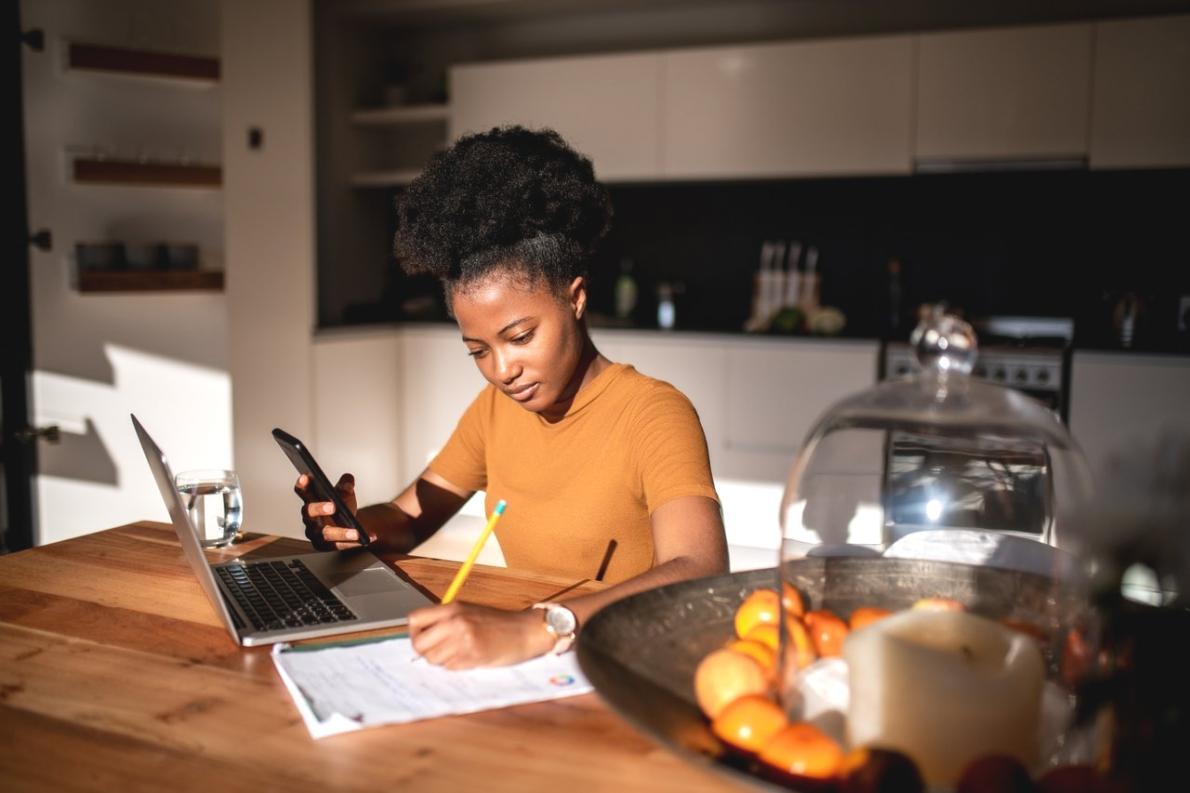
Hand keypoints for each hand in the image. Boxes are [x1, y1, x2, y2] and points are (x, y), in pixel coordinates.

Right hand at [293, 472, 366, 549]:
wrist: (349, 522)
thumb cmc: (341, 504)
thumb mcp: (345, 490)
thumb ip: (346, 483)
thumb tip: (347, 486)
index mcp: (311, 500)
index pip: (302, 491)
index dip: (302, 485)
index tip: (306, 476)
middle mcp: (309, 517)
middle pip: (309, 512)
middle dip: (319, 508)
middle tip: (333, 506)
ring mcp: (315, 533)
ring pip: (325, 534)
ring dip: (342, 533)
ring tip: (356, 532)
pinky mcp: (324, 546)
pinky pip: (339, 545)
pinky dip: (353, 542)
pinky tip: (366, 538)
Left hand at [408, 603, 554, 668]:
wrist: (524, 631)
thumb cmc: (498, 623)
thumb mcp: (469, 611)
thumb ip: (445, 620)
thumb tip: (420, 636)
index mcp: (452, 608)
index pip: (414, 619)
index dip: (415, 632)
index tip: (423, 638)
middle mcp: (455, 622)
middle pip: (419, 644)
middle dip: (425, 652)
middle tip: (437, 652)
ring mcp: (463, 640)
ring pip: (433, 659)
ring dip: (442, 661)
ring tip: (457, 654)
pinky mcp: (472, 656)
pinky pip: (449, 667)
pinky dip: (456, 666)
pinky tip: (469, 658)